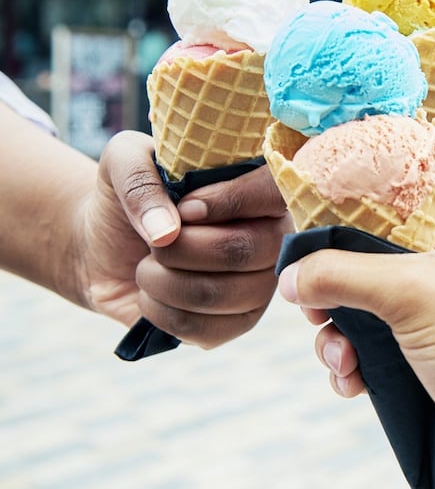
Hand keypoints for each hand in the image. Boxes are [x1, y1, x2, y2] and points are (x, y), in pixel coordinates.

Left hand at [76, 130, 291, 347]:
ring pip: (222, 294)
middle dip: (180, 249)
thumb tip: (166, 232)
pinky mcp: (238, 322)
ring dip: (163, 282)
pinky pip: (207, 330)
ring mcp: (259, 284)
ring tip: (147, 268)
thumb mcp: (121, 163)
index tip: (184, 208)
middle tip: (154, 243)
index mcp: (256, 188)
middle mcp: (271, 235)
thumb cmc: (127, 198)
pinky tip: (153, 297)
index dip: (228, 202)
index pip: (273, 190)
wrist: (103, 249)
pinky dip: (162, 314)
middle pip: (243, 249)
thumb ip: (139, 179)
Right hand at [278, 172, 434, 474]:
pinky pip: (364, 359)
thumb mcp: (409, 290)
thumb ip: (343, 273)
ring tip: (346, 358)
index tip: (314, 237)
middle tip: (320, 310)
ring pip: (355, 318)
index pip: (389, 213)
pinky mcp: (416, 367)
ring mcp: (426, 325)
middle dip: (332, 293)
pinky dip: (350, 370)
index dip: (348, 224)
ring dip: (337, 339)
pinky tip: (354, 382)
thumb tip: (291, 276)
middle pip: (360, 269)